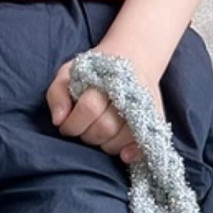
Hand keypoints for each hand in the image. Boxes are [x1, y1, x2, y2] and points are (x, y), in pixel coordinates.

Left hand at [45, 48, 164, 165]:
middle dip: (87, 135)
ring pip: (120, 140)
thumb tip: (59, 120)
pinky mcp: (155, 120)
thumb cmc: (95, 70)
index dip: (73, 123)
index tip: (66, 125)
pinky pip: (143, 144)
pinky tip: (124, 155)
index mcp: (106, 80)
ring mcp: (143, 108)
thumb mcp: (69, 72)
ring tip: (99, 134)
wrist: (134, 57)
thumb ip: (57, 93)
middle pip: (104, 127)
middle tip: (84, 129)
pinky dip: (132, 153)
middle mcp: (128, 94)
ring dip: (104, 144)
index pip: (89, 108)